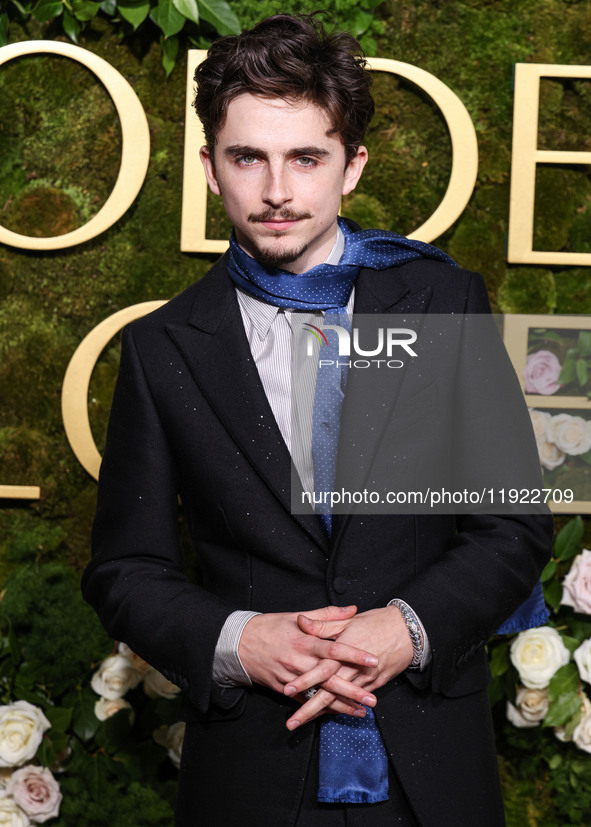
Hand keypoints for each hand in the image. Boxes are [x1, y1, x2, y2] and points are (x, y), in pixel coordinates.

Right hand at [238, 605, 379, 715]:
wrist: (238, 644)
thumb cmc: (270, 626)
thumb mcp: (296, 616)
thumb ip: (327, 614)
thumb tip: (352, 609)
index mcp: (304, 641)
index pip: (334, 649)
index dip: (354, 655)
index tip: (373, 660)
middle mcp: (298, 662)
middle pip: (329, 678)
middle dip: (352, 690)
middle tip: (372, 699)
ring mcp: (290, 678)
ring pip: (319, 695)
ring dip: (340, 705)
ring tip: (361, 712)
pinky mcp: (283, 689)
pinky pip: (304, 701)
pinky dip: (321, 709)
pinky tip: (336, 713)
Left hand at [284, 605, 413, 729]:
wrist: (408, 631)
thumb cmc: (376, 622)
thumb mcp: (348, 620)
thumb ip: (323, 624)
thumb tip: (300, 622)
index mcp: (344, 650)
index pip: (320, 669)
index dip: (304, 680)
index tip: (287, 690)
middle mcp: (353, 669)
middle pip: (328, 693)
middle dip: (309, 709)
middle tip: (291, 723)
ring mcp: (365, 679)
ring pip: (340, 700)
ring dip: (323, 713)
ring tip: (305, 723)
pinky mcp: (375, 684)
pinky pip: (355, 700)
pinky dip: (342, 709)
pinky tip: (329, 716)